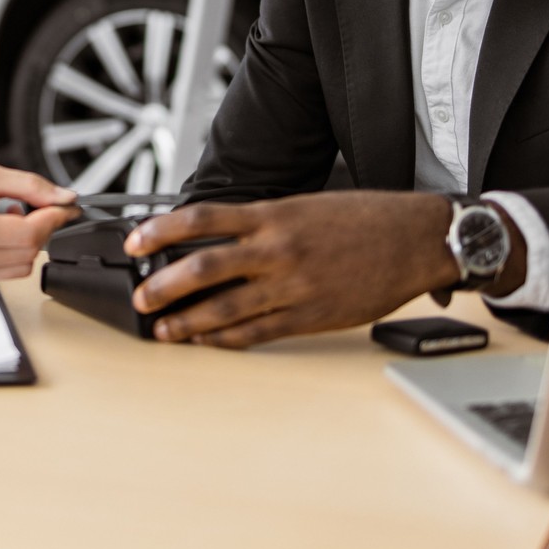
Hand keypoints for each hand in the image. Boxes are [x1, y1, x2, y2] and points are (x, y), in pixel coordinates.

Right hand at [0, 162, 77, 286]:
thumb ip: (31, 186)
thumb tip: (65, 198)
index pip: (31, 234)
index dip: (54, 217)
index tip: (63, 204)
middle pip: (30, 252)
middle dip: (39, 227)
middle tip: (28, 204)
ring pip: (22, 265)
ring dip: (25, 242)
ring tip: (4, 217)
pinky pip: (6, 272)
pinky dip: (9, 253)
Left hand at [123, 192, 466, 347]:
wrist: (413, 240)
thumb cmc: (363, 220)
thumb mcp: (305, 206)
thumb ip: (262, 223)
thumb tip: (217, 237)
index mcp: (274, 215)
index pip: (202, 219)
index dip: (161, 230)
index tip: (135, 240)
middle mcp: (278, 250)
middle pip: (204, 268)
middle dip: (164, 285)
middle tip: (140, 298)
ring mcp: (293, 287)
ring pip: (226, 309)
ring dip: (188, 322)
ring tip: (164, 330)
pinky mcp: (309, 316)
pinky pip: (258, 333)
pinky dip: (227, 339)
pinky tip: (207, 341)